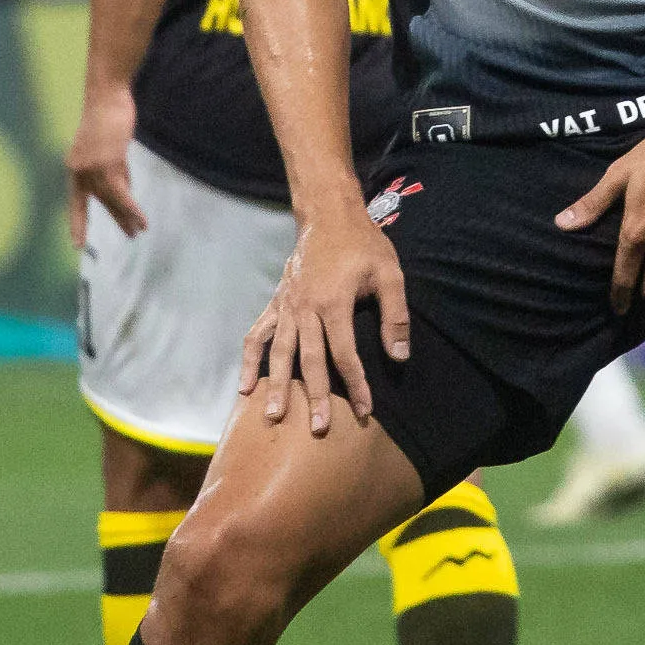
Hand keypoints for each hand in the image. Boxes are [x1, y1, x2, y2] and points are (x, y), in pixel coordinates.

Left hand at [63, 78, 145, 249]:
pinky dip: (132, 208)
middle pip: (100, 203)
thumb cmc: (108, 116)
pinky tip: (141, 219)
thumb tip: (125, 192)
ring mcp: (91, 169)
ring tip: (139, 231)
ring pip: (112, 201)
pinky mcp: (107, 165)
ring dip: (127, 217)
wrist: (106, 95)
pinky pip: (121, 194)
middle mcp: (78, 171)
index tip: (76, 243)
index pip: (75, 202)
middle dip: (116, 220)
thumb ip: (115, 170)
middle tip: (130, 236)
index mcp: (74, 167)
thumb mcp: (109, 148)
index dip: (77, 223)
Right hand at [240, 203, 404, 437]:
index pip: (345, 354)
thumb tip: (399, 356)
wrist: (328, 215)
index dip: (355, 385)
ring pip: (279, 352)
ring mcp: (287, 306)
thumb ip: (395, 315)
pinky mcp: (276, 303)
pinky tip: (244, 386)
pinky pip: (258, 334)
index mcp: (334, 303)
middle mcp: (305, 309)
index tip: (364, 411)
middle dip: (314, 397)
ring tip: (273, 417)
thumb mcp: (389, 273)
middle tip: (319, 430)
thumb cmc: (363, 244)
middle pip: (309, 360)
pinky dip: (250, 360)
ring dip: (276, 386)